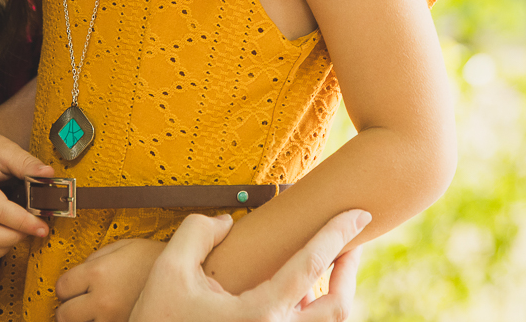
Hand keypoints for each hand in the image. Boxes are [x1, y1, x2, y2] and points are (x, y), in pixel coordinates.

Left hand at [56, 237, 164, 321]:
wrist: (190, 275)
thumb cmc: (157, 259)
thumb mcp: (124, 245)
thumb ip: (97, 257)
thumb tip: (80, 270)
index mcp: (99, 272)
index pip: (61, 288)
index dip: (66, 286)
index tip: (72, 286)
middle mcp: (103, 299)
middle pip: (64, 314)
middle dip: (69, 307)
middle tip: (80, 302)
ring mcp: (113, 319)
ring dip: (84, 319)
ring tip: (97, 310)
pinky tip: (110, 315)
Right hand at [129, 209, 368, 321]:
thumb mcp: (168, 270)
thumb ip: (198, 232)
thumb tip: (227, 221)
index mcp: (259, 314)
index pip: (311, 264)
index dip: (336, 233)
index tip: (358, 214)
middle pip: (337, 308)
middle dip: (350, 271)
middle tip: (354, 243)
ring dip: (332, 295)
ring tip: (327, 267)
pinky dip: (309, 313)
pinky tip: (297, 296)